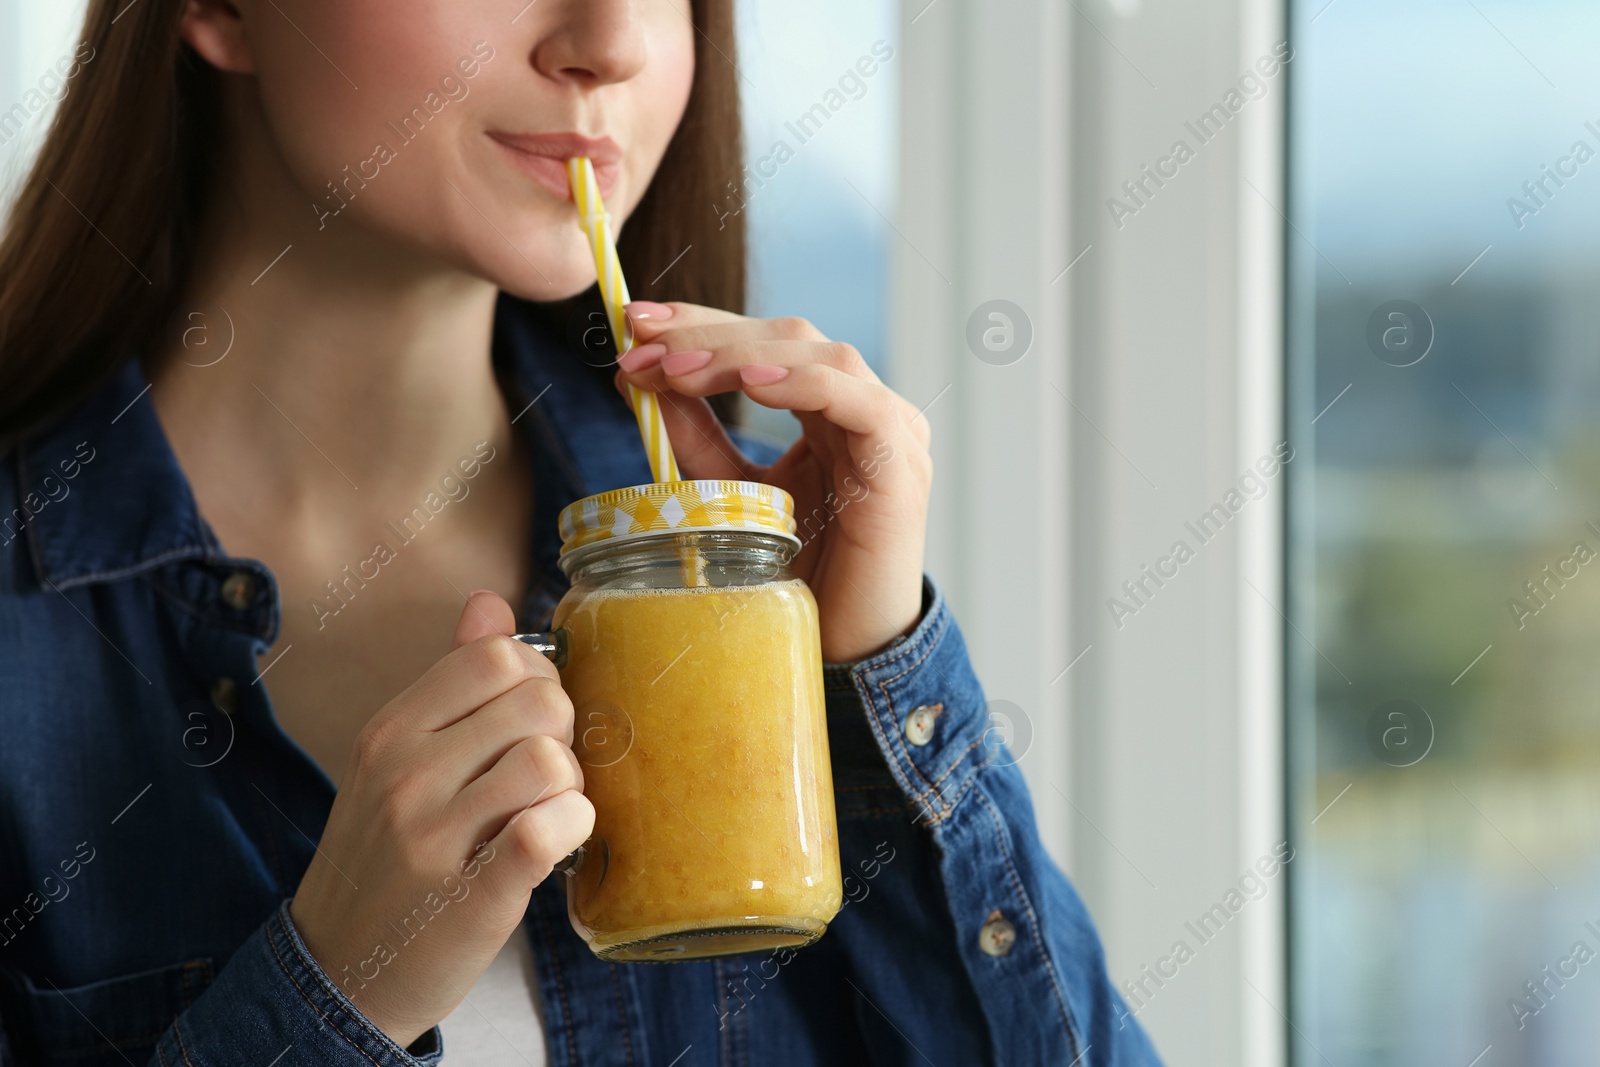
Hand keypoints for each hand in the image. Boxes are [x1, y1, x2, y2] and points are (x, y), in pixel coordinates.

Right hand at [288, 592, 592, 1046]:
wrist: (338, 971)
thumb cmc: (383, 857)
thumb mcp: (395, 760)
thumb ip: (450, 679)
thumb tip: (489, 602)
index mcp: (392, 731)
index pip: (495, 656)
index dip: (536, 680)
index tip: (528, 724)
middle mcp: (407, 773)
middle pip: (538, 702)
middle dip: (561, 734)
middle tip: (541, 777)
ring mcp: (436, 835)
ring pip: (550, 760)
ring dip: (569, 788)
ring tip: (544, 813)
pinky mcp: (473, 894)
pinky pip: (549, 828)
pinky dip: (572, 829)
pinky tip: (555, 842)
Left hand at [616, 301, 931, 661]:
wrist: (841, 651)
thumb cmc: (796, 577)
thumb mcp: (727, 494)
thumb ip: (693, 437)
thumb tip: (636, 378)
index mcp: (829, 411)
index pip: (766, 342)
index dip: (703, 324)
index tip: (636, 325)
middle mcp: (865, 410)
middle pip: (789, 337)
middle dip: (709, 334)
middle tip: (642, 343)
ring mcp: (890, 433)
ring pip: (820, 357)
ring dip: (741, 355)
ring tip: (676, 369)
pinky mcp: (900, 465)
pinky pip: (856, 402)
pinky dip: (801, 382)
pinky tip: (750, 383)